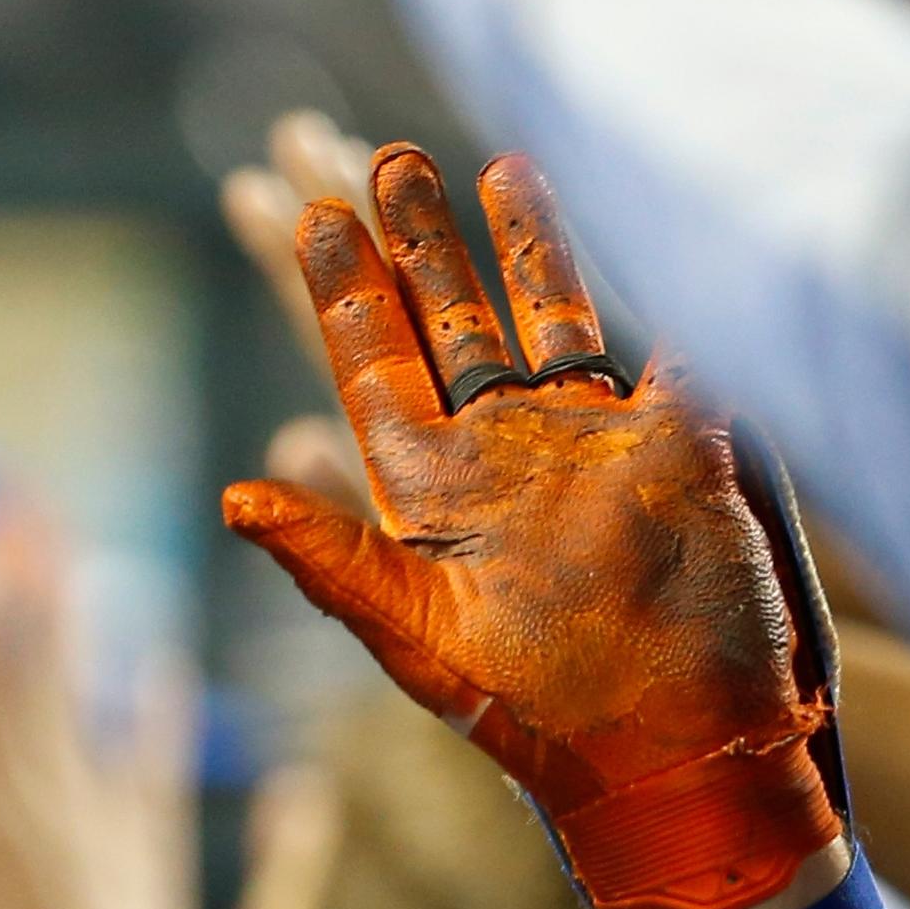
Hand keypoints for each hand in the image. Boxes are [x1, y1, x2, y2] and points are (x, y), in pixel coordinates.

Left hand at [223, 144, 836, 908]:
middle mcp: (502, 455)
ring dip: (521, 244)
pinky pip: (659, 341)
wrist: (668, 749)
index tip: (302, 212)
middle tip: (382, 159)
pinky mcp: (677, 439)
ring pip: (547, 318)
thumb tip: (232, 494)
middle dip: (418, 242)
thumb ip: (328, 558)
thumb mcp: (414, 637)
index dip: (337, 290)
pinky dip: (649, 286)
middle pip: (452, 322)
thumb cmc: (535, 712)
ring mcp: (588, 441)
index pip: (369, 366)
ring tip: (490, 164)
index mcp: (429, 491)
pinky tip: (637, 217)